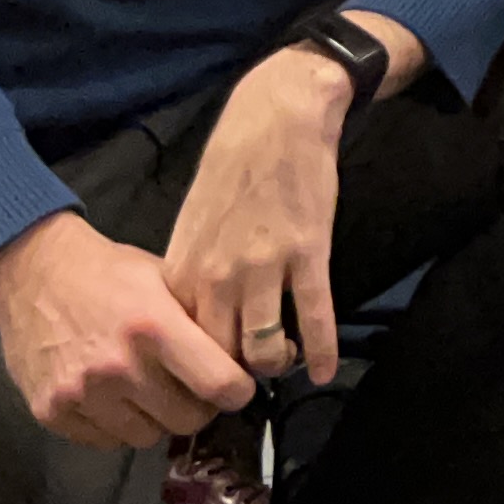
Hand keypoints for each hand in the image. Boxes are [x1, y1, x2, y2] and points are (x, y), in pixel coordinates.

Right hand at [0, 213, 253, 447]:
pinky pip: (105, 441)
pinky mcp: (51, 412)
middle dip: (198, 407)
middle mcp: (118, 367)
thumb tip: (243, 354)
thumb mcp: (164, 277)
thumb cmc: (108, 272)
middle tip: (192, 389)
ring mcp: (81, 393)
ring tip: (150, 390)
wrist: (31, 272)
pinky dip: (118, 425)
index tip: (237, 386)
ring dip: (156, 419)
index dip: (237, 391)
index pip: (218, 384)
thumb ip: (199, 318)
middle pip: (186, 420)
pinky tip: (115, 397)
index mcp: (154, 327)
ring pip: (147, 437)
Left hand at [160, 48, 357, 390]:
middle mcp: (217, 276)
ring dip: (275, 365)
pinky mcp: (308, 254)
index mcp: (183, 269)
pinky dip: (321, 351)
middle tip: (246, 384)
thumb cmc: (229, 166)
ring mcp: (264, 267)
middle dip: (233, 380)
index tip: (207, 380)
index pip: (179, 344)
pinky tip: (324, 371)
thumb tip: (190, 320)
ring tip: (284, 361)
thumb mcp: (190, 223)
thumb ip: (188, 274)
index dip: (193, 370)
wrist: (275, 119)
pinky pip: (316, 316)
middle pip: (220, 356)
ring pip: (264, 348)